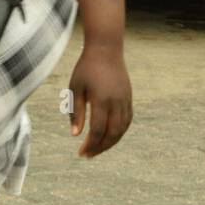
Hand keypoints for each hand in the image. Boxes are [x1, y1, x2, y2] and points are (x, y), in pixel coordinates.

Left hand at [69, 43, 131, 157]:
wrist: (106, 50)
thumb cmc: (86, 68)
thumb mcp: (75, 88)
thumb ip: (75, 112)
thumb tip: (75, 135)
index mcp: (101, 100)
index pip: (97, 130)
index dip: (90, 144)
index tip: (81, 152)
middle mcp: (116, 102)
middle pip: (112, 134)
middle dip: (100, 147)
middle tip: (88, 155)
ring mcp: (125, 100)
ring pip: (122, 129)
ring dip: (111, 142)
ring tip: (98, 148)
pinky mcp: (129, 98)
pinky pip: (127, 121)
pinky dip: (119, 132)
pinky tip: (109, 136)